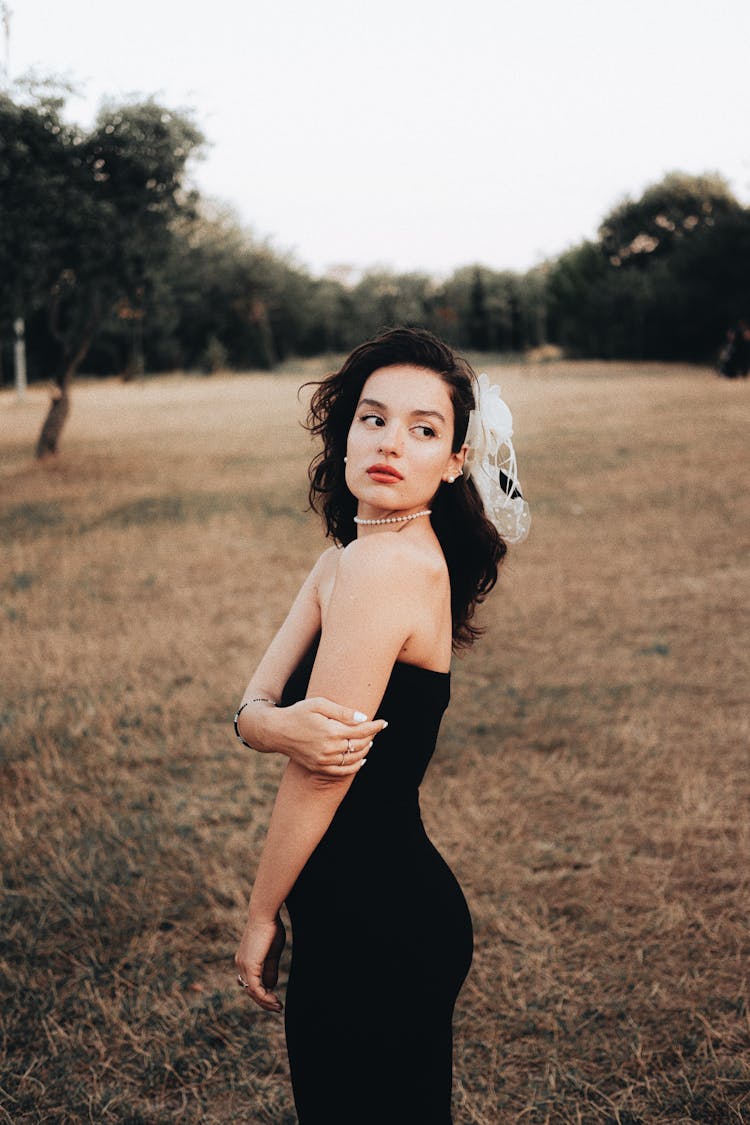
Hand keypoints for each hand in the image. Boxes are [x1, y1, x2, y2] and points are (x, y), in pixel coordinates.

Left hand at [235, 914, 285, 1011]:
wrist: (265, 915)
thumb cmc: (270, 929)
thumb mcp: (271, 953)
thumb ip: (269, 970)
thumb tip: (270, 986)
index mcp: (244, 960)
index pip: (250, 983)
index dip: (262, 994)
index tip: (274, 999)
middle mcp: (241, 965)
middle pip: (250, 991)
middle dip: (264, 1002)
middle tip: (278, 1008)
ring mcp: (243, 966)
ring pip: (252, 993)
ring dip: (266, 1002)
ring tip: (278, 1007)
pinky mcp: (250, 966)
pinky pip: (256, 989)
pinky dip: (266, 997)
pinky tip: (275, 1001)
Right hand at [244, 697, 386, 775]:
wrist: (276, 731)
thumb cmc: (298, 713)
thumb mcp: (319, 704)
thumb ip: (342, 712)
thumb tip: (364, 718)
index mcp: (331, 731)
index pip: (361, 731)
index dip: (375, 727)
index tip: (384, 722)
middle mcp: (329, 748)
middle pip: (359, 745)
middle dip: (371, 737)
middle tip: (376, 729)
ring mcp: (324, 760)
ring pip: (353, 758)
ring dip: (365, 750)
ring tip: (370, 742)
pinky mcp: (318, 767)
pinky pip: (342, 771)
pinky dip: (355, 766)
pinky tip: (362, 760)